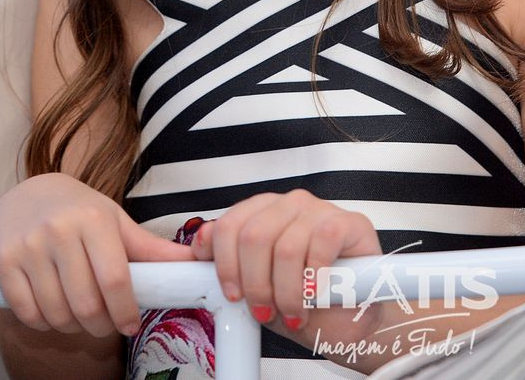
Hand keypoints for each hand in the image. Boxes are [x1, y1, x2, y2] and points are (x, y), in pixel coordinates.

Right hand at [0, 172, 195, 337]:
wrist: (28, 192)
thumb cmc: (80, 210)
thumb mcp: (116, 221)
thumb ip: (152, 248)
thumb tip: (197, 263)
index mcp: (94, 220)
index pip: (115, 280)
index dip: (126, 311)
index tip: (130, 325)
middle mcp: (59, 231)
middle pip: (86, 303)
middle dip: (100, 325)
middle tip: (105, 324)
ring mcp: (28, 246)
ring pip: (56, 312)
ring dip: (72, 327)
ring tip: (80, 317)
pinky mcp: (2, 261)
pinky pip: (26, 312)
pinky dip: (43, 324)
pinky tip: (54, 313)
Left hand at [191, 189, 382, 343]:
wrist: (346, 320)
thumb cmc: (300, 300)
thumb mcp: (251, 287)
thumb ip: (217, 267)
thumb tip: (175, 254)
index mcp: (261, 212)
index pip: (228, 225)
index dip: (225, 265)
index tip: (232, 295)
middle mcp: (288, 204)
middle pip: (253, 236)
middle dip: (256, 284)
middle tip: (265, 310)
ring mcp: (320, 209)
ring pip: (285, 246)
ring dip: (286, 291)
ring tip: (292, 312)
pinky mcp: (349, 222)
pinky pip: (322, 241)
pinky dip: (314, 276)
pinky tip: (315, 295)